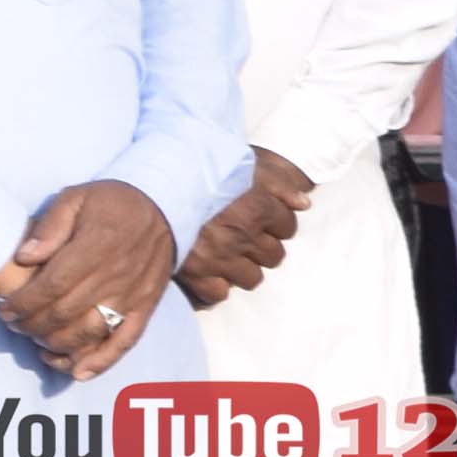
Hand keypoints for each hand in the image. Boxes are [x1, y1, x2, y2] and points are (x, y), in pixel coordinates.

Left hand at [0, 180, 177, 381]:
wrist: (165, 207)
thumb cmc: (112, 202)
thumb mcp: (76, 198)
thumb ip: (50, 226)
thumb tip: (24, 257)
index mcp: (97, 245)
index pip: (53, 284)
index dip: (25, 303)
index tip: (5, 310)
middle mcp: (116, 275)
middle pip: (66, 313)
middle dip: (32, 325)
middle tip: (15, 325)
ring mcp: (133, 295)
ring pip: (90, 332)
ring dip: (58, 345)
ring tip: (38, 342)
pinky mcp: (146, 308)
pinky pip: (124, 341)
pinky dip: (101, 361)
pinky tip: (76, 372)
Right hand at [176, 148, 313, 307]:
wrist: (151, 187)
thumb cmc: (198, 169)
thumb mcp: (242, 163)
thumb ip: (278, 182)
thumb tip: (305, 203)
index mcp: (256, 207)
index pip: (287, 226)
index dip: (278, 222)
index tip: (266, 219)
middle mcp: (242, 236)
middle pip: (275, 256)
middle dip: (264, 247)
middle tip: (247, 238)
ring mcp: (220, 258)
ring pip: (253, 278)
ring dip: (245, 267)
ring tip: (230, 255)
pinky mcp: (195, 275)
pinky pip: (220, 293)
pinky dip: (216, 284)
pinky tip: (211, 271)